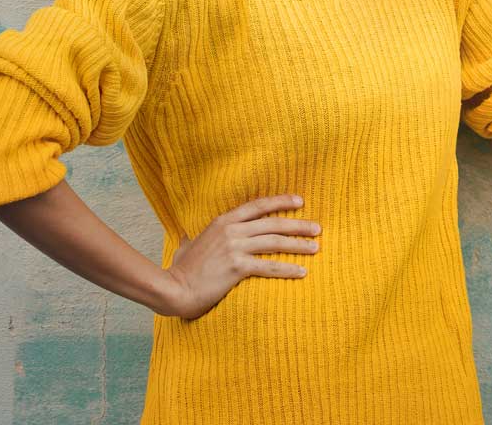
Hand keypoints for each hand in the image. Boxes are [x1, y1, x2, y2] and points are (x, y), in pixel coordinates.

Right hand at [158, 194, 320, 319]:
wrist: (173, 289)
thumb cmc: (180, 270)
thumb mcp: (186, 245)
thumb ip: (192, 238)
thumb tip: (185, 236)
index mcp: (223, 221)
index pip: (258, 206)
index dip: (281, 201)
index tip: (300, 201)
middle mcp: (231, 230)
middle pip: (273, 223)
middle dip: (299, 225)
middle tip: (318, 228)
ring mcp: (235, 248)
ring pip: (275, 242)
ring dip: (299, 245)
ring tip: (315, 248)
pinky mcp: (237, 267)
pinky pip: (269, 266)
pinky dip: (288, 269)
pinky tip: (302, 272)